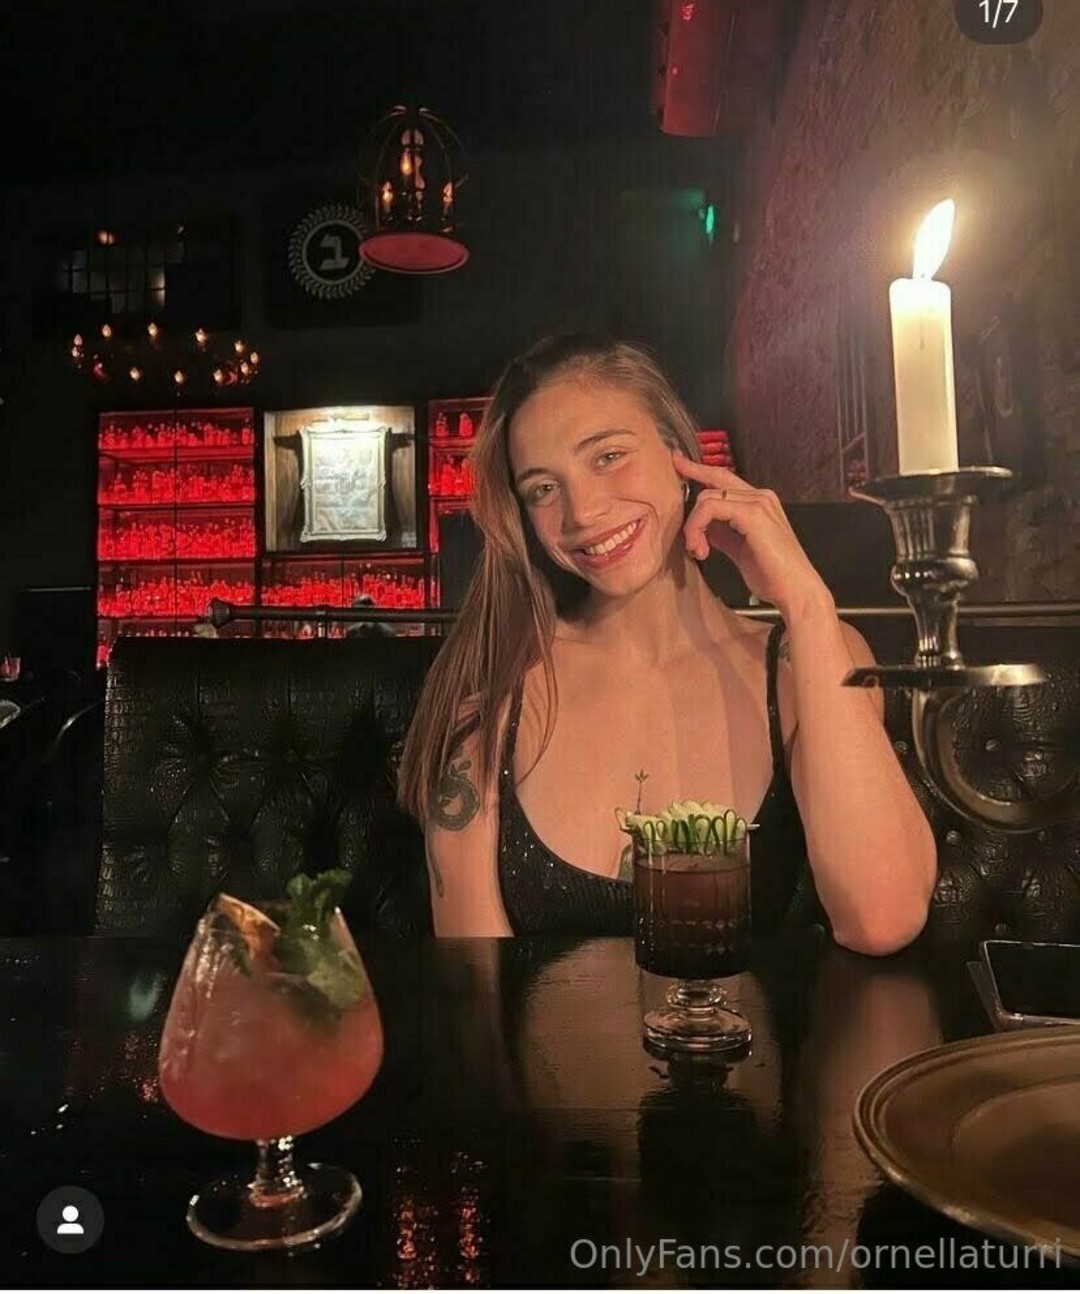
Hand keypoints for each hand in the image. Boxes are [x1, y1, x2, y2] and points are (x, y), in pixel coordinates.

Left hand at [673, 451, 832, 618]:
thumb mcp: (740, 549)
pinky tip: (702, 550)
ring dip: (693, 526)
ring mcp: (758, 502)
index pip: (722, 478)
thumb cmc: (773, 575)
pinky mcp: (752, 514)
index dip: (698, 469)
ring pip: (706, 498)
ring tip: (698, 551)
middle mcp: (760, 496)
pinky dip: (698, 528)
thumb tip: (703, 527)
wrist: (796, 590)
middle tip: (687, 534)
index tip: (677, 462)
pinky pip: (710, 509)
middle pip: (711, 485)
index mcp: (759, 502)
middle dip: (691, 506)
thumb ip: (722, 533)